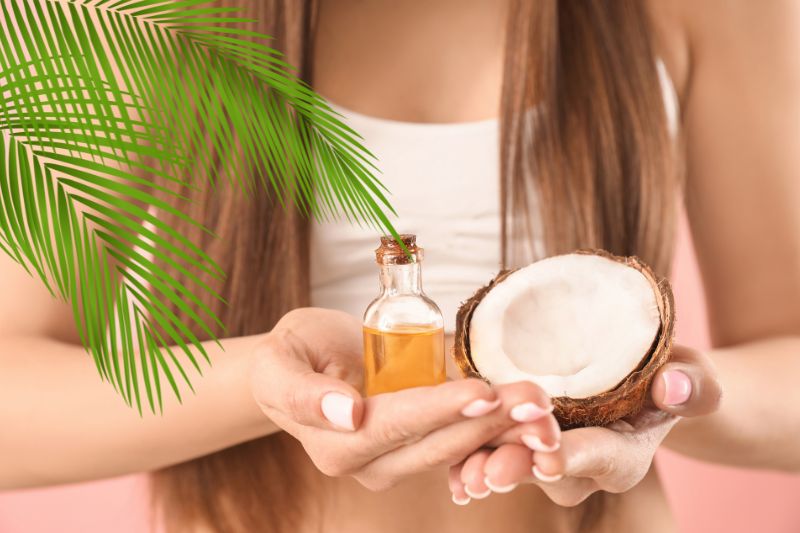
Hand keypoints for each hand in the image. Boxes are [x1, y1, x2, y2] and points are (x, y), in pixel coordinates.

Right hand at [250, 308, 561, 490]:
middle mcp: (371, 464)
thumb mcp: (278, 363)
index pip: (396, 426)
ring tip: (541, 403)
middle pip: (438, 442)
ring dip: (504, 427)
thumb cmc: (290, 355)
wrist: (304, 364)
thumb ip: (302, 392)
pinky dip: (499, 428)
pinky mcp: (422, 447)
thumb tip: (347, 415)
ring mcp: (400, 460)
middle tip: (534, 399)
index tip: (481, 393)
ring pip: (460, 447)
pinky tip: (531, 412)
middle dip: (489, 421)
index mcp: (336, 447)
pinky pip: (465, 441)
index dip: (440, 411)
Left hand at [448, 344, 722, 505]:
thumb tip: (673, 386)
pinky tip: (451, 473)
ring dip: (487, 469)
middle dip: (519, 469)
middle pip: (548, 472)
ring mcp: (548, 456)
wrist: (642, 387)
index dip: (574, 457)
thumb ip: (691, 385)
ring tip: (465, 477)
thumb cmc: (669, 379)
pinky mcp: (520, 442)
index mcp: (623, 453)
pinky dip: (470, 464)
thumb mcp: (691, 376)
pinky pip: (491, 457)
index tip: (551, 460)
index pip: (599, 456)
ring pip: (514, 466)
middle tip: (493, 471)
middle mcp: (583, 465)